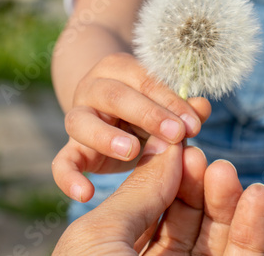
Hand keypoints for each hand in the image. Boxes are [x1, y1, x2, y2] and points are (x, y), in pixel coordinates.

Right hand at [52, 53, 211, 201]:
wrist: (111, 112)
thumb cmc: (146, 108)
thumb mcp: (164, 104)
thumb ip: (182, 107)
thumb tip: (202, 108)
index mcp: (121, 70)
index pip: (146, 80)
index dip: (170, 101)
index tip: (192, 124)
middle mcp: (93, 89)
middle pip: (114, 95)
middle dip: (148, 114)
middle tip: (175, 134)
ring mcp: (78, 117)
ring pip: (80, 122)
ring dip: (106, 137)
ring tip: (131, 151)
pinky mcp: (71, 148)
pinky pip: (61, 161)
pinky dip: (68, 177)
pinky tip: (86, 194)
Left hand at [53, 138, 263, 254]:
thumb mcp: (98, 240)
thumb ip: (136, 193)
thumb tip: (168, 151)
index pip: (149, 206)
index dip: (166, 174)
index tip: (182, 145)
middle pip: (184, 217)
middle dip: (197, 185)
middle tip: (206, 160)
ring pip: (216, 236)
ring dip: (226, 202)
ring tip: (228, 173)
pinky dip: (253, 228)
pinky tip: (258, 196)